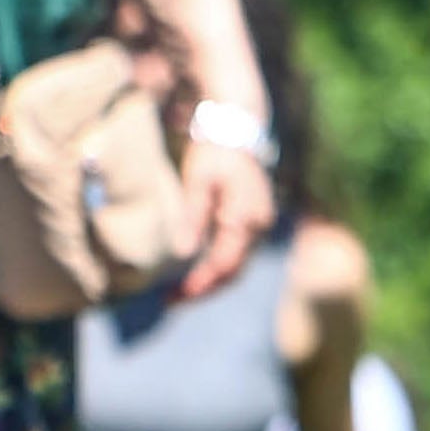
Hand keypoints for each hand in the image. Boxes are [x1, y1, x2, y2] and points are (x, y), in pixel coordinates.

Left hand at [170, 138, 277, 300]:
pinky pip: (238, 254)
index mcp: (246, 218)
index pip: (224, 264)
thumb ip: (193, 217)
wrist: (237, 130)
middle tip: (169, 300)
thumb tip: (184, 254)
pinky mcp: (254, 222)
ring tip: (180, 291)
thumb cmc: (214, 153)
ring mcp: (260, 225)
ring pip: (237, 266)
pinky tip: (197, 270)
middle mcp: (259, 226)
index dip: (199, 285)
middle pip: (233, 272)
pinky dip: (218, 268)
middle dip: (203, 290)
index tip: (172, 296)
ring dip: (210, 281)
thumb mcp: (198, 182)